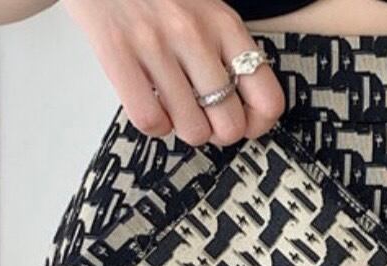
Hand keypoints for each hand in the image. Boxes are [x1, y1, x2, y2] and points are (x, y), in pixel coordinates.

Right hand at [62, 0, 285, 146]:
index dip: (257, 124)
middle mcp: (195, 33)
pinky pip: (150, 120)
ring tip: (174, 107)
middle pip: (230, 124)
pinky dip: (153, 124)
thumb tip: (242, 108)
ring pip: (193, 129)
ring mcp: (156, 43)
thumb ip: (225, 51)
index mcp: (225, 24)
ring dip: (183, 128)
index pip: (267, 98)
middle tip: (203, 117)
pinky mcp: (118, 51)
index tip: (244, 122)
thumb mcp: (205, 9)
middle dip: (217, 132)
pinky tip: (150, 104)